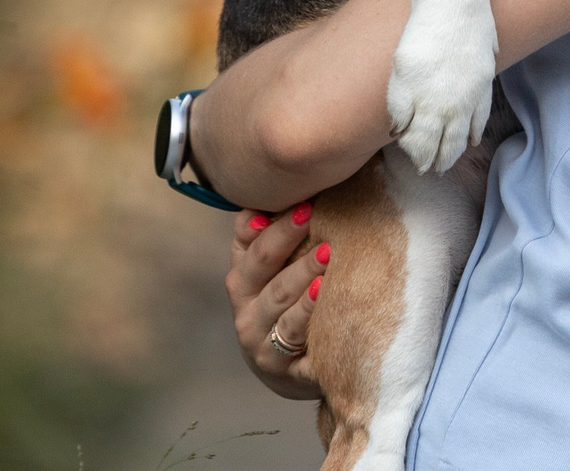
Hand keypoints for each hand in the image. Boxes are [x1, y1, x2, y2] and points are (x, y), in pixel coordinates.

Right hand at [227, 203, 331, 400]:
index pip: (249, 245)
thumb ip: (265, 236)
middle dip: (285, 238)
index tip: (299, 201)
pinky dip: (309, 314)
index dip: (270, 223)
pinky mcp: (282, 369)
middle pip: (261, 268)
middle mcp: (244, 311)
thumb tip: (269, 198)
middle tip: (312, 215)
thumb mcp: (270, 274)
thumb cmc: (284, 308)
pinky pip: (296, 339)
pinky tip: (326, 295)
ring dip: (303, 276)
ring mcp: (261, 342)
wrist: (289, 372)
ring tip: (328, 253)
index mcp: (241, 280)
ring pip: (280, 303)